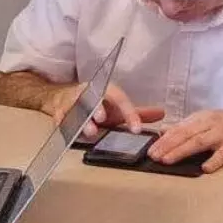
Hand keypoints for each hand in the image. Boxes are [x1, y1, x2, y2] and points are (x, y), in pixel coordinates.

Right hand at [45, 83, 164, 142]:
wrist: (65, 97)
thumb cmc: (95, 104)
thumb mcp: (115, 108)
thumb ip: (136, 113)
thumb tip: (162, 113)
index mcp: (105, 91)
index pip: (119, 99)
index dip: (129, 113)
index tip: (136, 128)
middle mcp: (89, 93)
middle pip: (94, 99)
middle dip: (98, 108)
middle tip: (103, 118)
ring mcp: (73, 101)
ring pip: (77, 108)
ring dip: (83, 120)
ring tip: (90, 131)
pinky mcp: (60, 110)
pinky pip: (60, 116)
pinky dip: (63, 123)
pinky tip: (67, 130)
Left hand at [147, 110, 222, 172]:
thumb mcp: (208, 121)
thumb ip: (187, 127)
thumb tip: (165, 132)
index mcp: (201, 118)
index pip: (178, 129)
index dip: (163, 140)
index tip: (151, 150)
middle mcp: (210, 124)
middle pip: (185, 135)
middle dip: (167, 146)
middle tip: (154, 156)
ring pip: (198, 142)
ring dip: (181, 151)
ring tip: (168, 160)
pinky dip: (213, 161)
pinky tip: (204, 168)